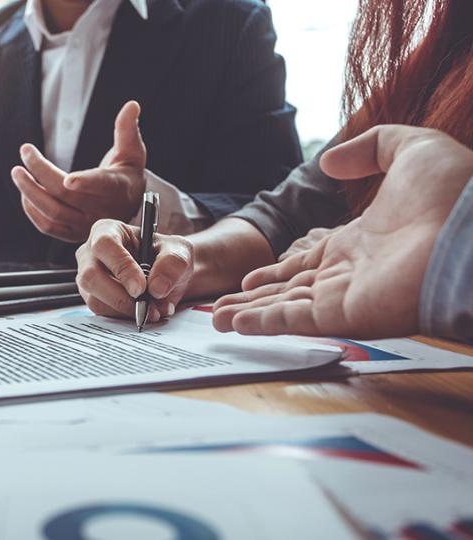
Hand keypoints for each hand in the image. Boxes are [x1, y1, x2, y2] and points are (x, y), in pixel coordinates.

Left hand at [11, 101, 147, 242]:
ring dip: (30, 192)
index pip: (101, 185)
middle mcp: (101, 210)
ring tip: (17, 172)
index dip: (85, 182)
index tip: (68, 179)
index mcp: (117, 188)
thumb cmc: (127, 174)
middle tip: (25, 152)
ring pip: (52, 212)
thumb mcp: (132, 151)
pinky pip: (47, 226)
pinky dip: (32, 210)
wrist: (126, 207)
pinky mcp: (72, 234)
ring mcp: (85, 225)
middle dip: (41, 172)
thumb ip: (127, 129)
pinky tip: (25, 192)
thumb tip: (131, 105)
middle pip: (65, 194)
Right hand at [75, 218, 193, 320]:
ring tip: (154, 309)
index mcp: (107, 230)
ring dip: (126, 310)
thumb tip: (156, 287)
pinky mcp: (93, 298)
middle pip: (91, 276)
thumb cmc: (166, 256)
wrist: (166, 276)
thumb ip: (172, 263)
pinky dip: (126, 316)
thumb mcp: (179, 251)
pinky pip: (102, 312)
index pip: (104, 245)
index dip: (121, 267)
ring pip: (95, 299)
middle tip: (146, 306)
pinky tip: (144, 311)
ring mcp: (88, 277)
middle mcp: (91, 253)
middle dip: (120, 296)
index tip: (141, 288)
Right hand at [212, 125, 472, 337]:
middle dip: (253, 299)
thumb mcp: (412, 149)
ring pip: (284, 308)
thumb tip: (329, 160)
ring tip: (215, 319)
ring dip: (249, 313)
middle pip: (288, 290)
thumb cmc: (455, 193)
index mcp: (360, 243)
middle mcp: (349, 274)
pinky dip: (264, 323)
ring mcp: (346, 297)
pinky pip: (295, 320)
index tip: (249, 278)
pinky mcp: (346, 315)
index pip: (306, 262)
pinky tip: (236, 323)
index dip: (276, 271)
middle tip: (219, 307)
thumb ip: (370, 148)